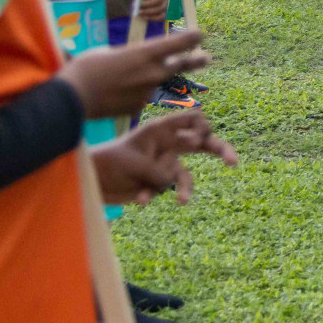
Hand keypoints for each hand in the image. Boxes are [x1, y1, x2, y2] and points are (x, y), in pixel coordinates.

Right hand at [57, 30, 208, 118]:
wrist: (73, 98)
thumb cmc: (86, 69)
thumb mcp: (109, 52)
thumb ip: (130, 55)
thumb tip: (136, 58)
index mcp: (145, 53)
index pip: (177, 43)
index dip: (191, 39)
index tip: (200, 35)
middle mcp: (152, 72)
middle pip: (180, 65)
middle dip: (194, 61)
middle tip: (206, 58)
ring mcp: (147, 91)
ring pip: (154, 82)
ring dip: (149, 79)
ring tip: (125, 77)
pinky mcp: (139, 107)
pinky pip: (141, 96)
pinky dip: (134, 94)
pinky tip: (114, 93)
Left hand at [91, 110, 237, 205]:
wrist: (89, 180)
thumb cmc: (108, 161)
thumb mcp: (135, 162)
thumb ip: (158, 170)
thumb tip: (174, 183)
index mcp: (162, 130)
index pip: (193, 120)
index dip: (203, 128)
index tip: (201, 140)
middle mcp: (167, 145)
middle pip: (202, 144)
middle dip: (220, 150)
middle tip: (234, 162)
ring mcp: (164, 164)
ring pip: (184, 175)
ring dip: (185, 188)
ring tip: (183, 201)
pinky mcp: (157, 183)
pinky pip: (164, 190)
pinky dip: (152, 194)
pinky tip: (139, 199)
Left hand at [130, 0, 168, 22]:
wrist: (129, 3)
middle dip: (149, 4)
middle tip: (139, 6)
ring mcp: (164, 1)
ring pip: (161, 7)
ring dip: (149, 11)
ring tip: (138, 12)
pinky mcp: (162, 11)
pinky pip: (162, 16)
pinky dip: (153, 17)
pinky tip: (143, 17)